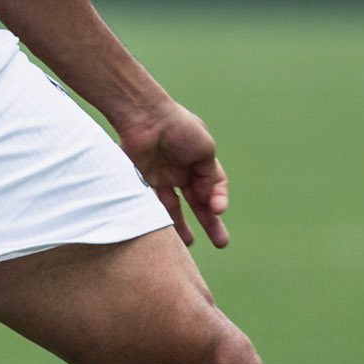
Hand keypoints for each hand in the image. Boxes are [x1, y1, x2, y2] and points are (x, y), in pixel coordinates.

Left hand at [116, 94, 229, 250]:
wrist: (144, 118)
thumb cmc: (179, 128)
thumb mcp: (205, 149)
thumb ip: (209, 175)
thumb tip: (208, 199)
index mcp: (198, 158)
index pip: (214, 184)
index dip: (218, 198)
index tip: (217, 210)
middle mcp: (180, 169)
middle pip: (197, 201)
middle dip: (209, 221)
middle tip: (221, 243)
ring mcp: (161, 176)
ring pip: (174, 207)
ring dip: (182, 226)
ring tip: (187, 245)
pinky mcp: (142, 181)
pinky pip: (153, 204)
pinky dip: (161, 218)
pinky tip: (166, 232)